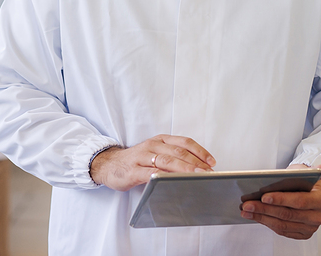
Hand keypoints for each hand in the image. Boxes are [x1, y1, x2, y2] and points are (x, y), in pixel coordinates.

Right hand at [90, 135, 215, 191]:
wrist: (109, 164)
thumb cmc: (136, 161)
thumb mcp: (155, 153)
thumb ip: (172, 157)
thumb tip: (197, 168)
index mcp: (160, 140)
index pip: (184, 142)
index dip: (199, 151)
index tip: (212, 161)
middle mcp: (152, 146)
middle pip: (178, 152)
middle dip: (195, 162)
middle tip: (208, 172)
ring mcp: (142, 157)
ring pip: (166, 161)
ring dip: (183, 169)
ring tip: (196, 176)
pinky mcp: (133, 171)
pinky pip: (150, 173)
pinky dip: (162, 176)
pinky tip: (172, 181)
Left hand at [240, 164, 320, 239]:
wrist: (308, 191)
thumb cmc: (303, 180)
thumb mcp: (304, 171)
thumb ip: (308, 171)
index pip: (300, 201)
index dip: (281, 199)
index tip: (264, 196)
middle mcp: (318, 216)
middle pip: (287, 215)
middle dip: (265, 209)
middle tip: (247, 204)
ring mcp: (310, 227)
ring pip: (282, 225)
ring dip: (261, 218)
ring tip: (246, 210)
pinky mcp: (302, 234)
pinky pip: (282, 231)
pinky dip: (266, 223)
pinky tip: (255, 216)